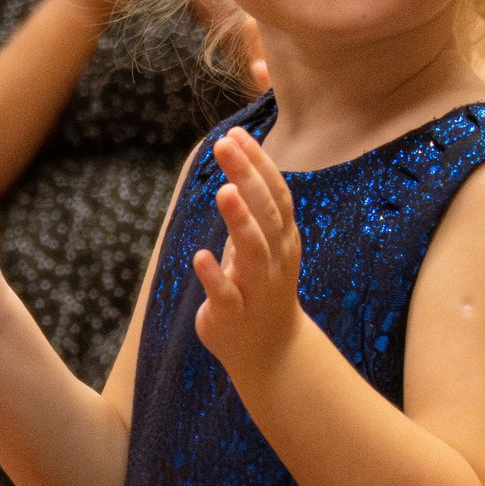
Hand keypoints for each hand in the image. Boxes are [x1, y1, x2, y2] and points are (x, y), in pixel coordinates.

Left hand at [189, 127, 305, 379]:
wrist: (271, 351)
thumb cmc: (261, 286)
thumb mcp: (262, 242)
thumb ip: (252, 202)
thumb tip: (238, 150)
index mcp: (283, 239)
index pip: (276, 194)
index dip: (259, 164)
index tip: (236, 133)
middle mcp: (276, 260)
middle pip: (266, 214)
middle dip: (248, 178)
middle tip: (225, 145)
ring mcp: (257, 289)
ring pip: (253, 252)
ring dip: (240, 221)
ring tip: (224, 192)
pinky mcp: (234, 315)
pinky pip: (226, 294)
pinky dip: (215, 275)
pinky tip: (201, 256)